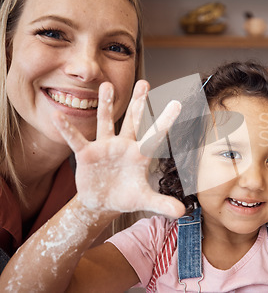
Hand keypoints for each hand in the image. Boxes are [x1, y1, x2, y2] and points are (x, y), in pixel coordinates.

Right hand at [52, 80, 185, 217]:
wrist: (103, 202)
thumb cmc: (126, 196)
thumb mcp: (144, 200)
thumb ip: (161, 203)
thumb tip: (182, 211)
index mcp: (140, 154)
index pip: (156, 135)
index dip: (166, 119)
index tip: (178, 102)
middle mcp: (123, 145)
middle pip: (132, 121)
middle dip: (138, 103)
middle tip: (144, 82)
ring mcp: (105, 147)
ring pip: (105, 122)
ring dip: (105, 105)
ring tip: (106, 86)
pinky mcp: (86, 154)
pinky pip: (76, 139)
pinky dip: (67, 129)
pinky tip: (58, 115)